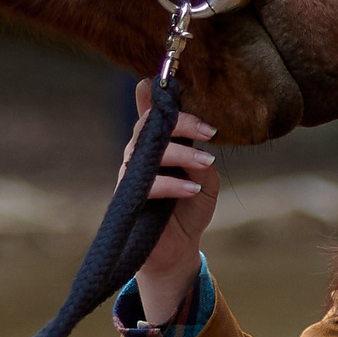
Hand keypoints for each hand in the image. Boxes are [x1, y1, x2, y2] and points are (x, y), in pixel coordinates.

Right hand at [120, 79, 218, 323]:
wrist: (178, 249)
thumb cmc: (189, 210)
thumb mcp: (206, 183)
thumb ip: (202, 163)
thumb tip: (201, 151)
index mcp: (157, 145)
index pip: (153, 114)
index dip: (156, 97)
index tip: (175, 87)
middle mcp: (140, 155)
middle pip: (150, 125)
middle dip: (181, 123)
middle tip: (209, 131)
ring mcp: (131, 175)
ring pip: (148, 151)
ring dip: (180, 153)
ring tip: (206, 162)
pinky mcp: (128, 198)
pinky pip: (147, 184)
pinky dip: (172, 184)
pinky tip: (191, 188)